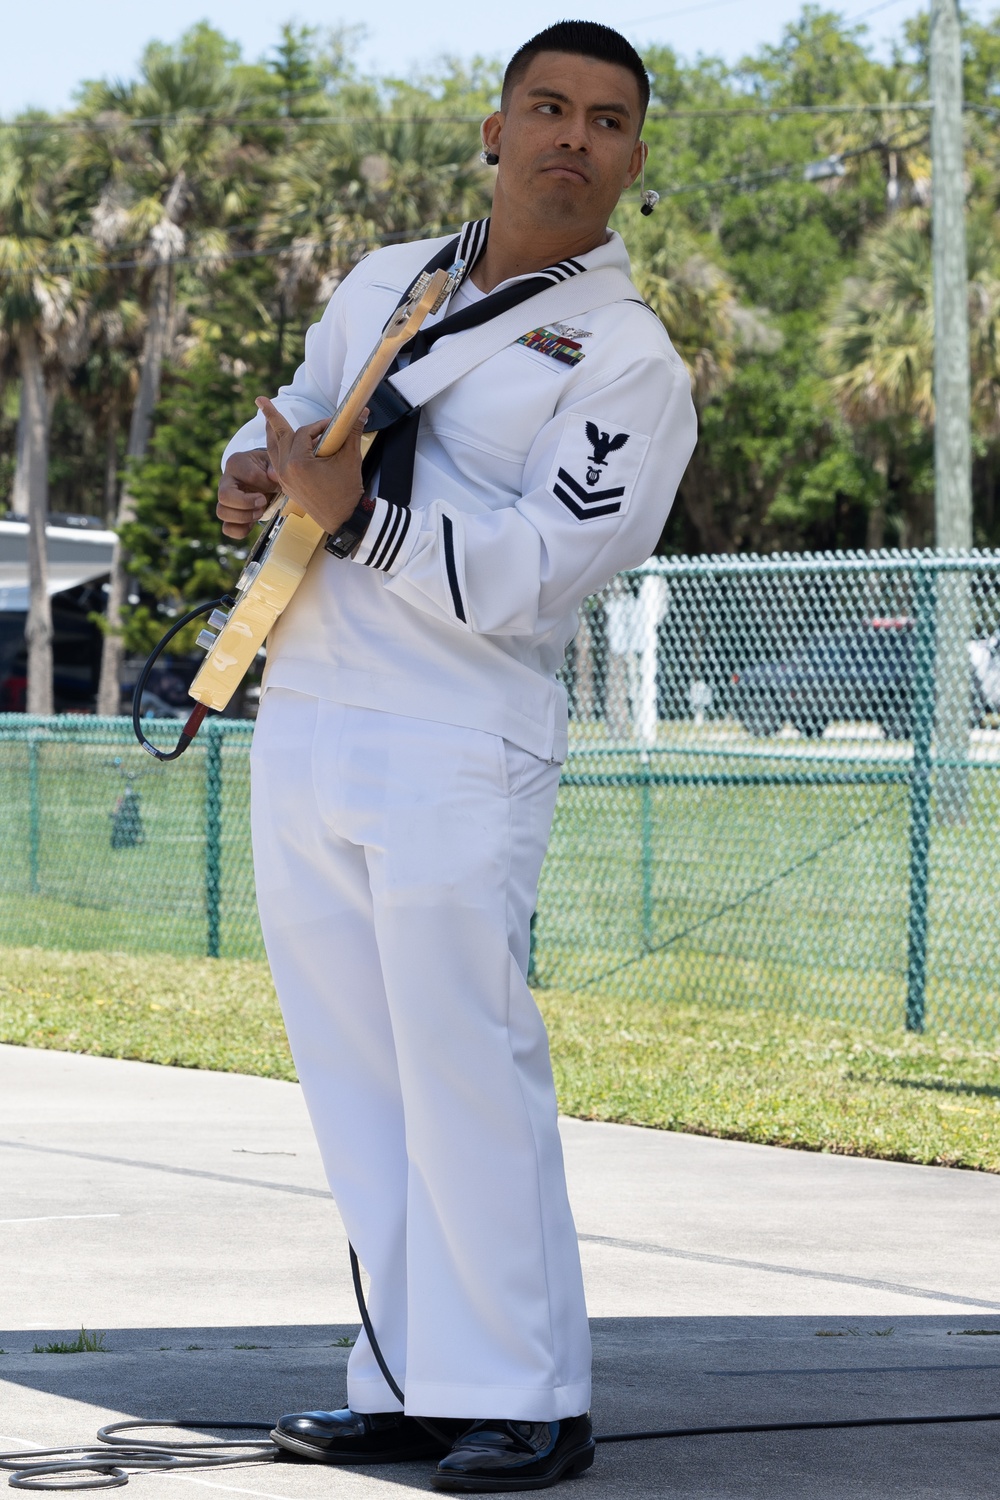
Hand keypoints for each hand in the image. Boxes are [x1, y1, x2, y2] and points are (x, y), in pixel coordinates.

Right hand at [217, 448, 280, 539]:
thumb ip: (274, 466)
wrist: (263, 477)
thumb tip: (273, 475)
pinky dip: (241, 530)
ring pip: (222, 513)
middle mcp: (225, 481)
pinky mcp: (230, 516)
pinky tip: (253, 523)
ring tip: (260, 511)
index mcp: (236, 463)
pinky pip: (227, 529)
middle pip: (224, 496)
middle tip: (263, 502)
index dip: (266, 484)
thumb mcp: (272, 461)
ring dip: (244, 517)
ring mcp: (225, 500)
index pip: (250, 476)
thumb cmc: (266, 468)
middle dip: (247, 503)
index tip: (274, 485)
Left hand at [256, 397, 366, 535]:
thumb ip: (352, 432)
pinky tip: (278, 443)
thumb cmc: (347, 491)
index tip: (331, 423)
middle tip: (260, 399)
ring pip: (272, 449)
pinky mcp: (286, 486)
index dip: (318, 425)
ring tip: (265, 419)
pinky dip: (278, 450)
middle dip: (271, 416)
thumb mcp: (350, 459)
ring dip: (270, 433)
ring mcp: (283, 479)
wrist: (344, 520)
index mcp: (298, 462)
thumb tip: (361, 411)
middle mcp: (285, 470)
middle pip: (279, 436)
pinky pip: (276, 462)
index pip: (304, 433)